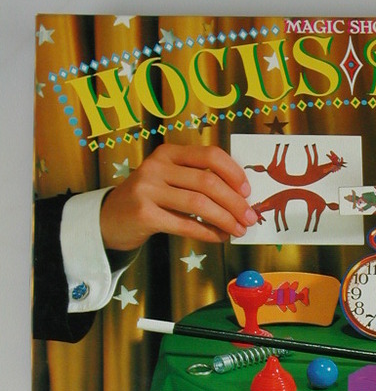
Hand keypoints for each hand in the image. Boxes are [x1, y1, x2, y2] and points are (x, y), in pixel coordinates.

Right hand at [99, 144, 256, 251]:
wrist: (110, 219)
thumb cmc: (150, 200)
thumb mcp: (170, 181)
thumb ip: (197, 182)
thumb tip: (240, 198)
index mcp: (168, 153)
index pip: (209, 155)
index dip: (233, 173)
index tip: (248, 191)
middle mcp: (156, 166)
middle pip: (207, 182)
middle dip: (235, 202)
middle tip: (250, 218)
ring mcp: (148, 189)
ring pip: (199, 204)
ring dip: (225, 219)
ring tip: (238, 230)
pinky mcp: (144, 214)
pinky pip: (186, 225)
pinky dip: (208, 233)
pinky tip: (219, 237)